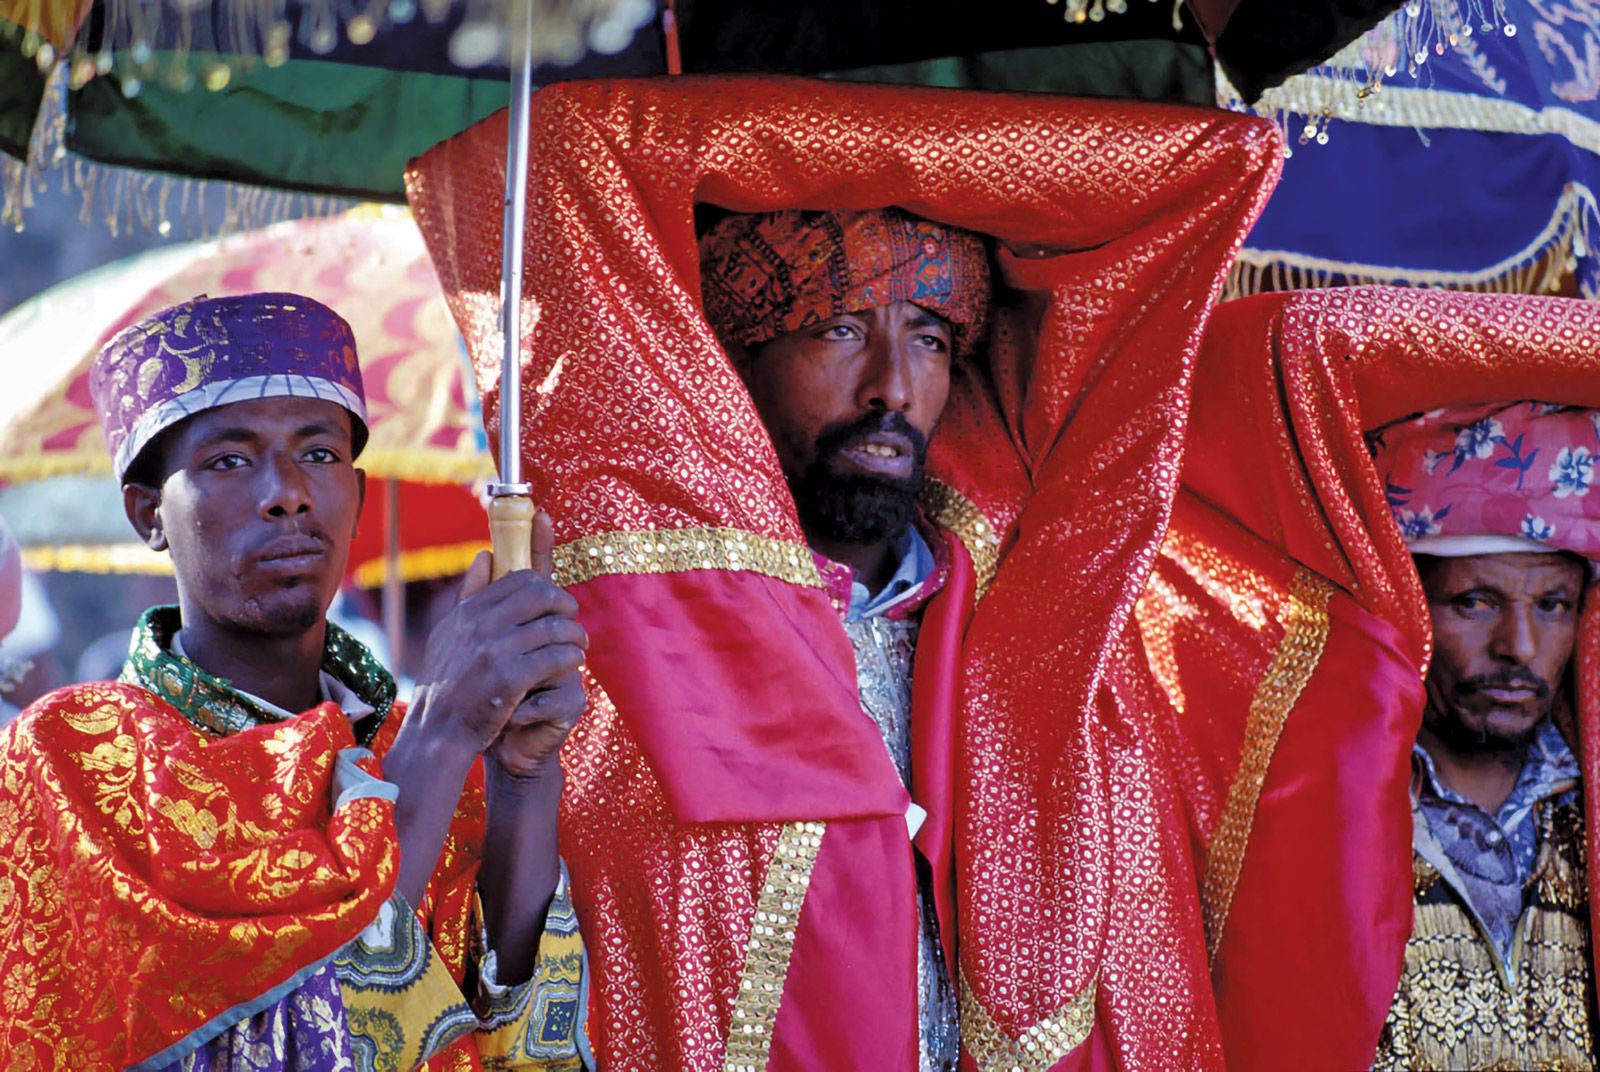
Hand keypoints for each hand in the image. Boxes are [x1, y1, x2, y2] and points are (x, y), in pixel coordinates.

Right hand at [408, 509, 587, 771]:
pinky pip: (555, 656)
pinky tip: (573, 663)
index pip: (519, 578)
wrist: (437, 733)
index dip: (545, 586)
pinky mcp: (510, 679)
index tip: (554, 601)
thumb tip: (486, 554)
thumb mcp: (448, 634)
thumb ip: (470, 594)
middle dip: (565, 604)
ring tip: (578, 644)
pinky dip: (570, 657)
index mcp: (468, 612)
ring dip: (573, 634)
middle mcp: (480, 626)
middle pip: (541, 595)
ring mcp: (495, 652)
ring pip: (553, 626)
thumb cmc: (446, 684)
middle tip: (572, 619)